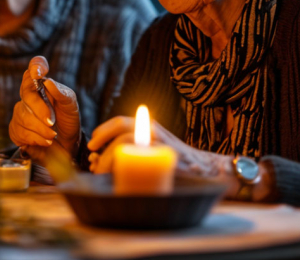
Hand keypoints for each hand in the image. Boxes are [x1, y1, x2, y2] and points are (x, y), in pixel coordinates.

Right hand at [9, 56, 80, 160]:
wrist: (67, 143)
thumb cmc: (68, 120)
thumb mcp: (71, 105)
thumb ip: (62, 93)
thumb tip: (48, 81)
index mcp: (42, 84)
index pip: (35, 66)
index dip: (35, 66)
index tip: (38, 73)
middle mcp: (28, 95)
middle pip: (27, 94)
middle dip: (40, 110)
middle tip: (52, 122)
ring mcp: (20, 112)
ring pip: (23, 116)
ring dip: (41, 128)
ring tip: (52, 134)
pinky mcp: (15, 130)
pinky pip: (20, 131)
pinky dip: (35, 138)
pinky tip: (45, 141)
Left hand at [87, 115, 232, 181]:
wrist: (206, 170)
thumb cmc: (177, 162)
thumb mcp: (156, 146)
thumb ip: (136, 146)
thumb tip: (100, 160)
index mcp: (152, 128)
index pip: (123, 122)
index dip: (104, 131)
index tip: (93, 143)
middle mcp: (155, 133)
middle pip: (122, 132)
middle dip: (104, 145)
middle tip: (94, 160)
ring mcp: (160, 146)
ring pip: (127, 143)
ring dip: (110, 156)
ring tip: (101, 170)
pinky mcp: (164, 161)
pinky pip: (138, 161)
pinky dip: (123, 168)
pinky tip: (117, 177)